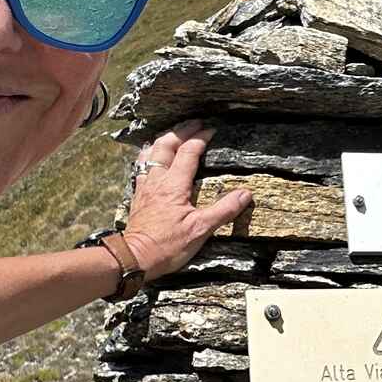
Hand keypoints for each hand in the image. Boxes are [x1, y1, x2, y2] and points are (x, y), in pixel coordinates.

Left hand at [122, 121, 250, 280]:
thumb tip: (246, 194)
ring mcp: (145, 186)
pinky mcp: (138, 195)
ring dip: (163, 139)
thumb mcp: (201, 230)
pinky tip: (152, 156)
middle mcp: (157, 179)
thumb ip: (223, 210)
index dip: (201, 138)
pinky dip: (149, 154)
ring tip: (174, 133)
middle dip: (181, 131)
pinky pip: (142, 166)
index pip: (189, 152)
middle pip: (166, 144)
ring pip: (150, 152)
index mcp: (174, 184)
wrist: (135, 258)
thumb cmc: (167, 245)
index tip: (212, 130)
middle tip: (195, 123)